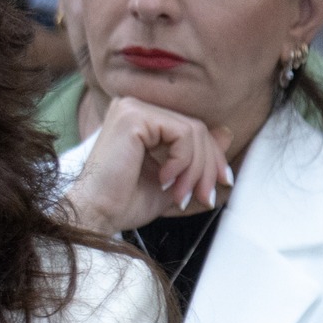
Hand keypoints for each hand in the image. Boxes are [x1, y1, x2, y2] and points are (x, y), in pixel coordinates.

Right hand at [64, 95, 232, 234]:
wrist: (96, 215)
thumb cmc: (123, 202)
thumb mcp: (173, 178)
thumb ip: (197, 156)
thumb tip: (226, 132)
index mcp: (140, 119)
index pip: (191, 128)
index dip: (211, 158)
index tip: (217, 186)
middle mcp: (134, 107)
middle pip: (196, 128)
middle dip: (207, 167)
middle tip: (203, 196)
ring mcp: (132, 108)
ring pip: (193, 131)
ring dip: (196, 169)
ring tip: (180, 195)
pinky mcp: (133, 116)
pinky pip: (182, 134)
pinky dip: (183, 161)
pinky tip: (164, 180)